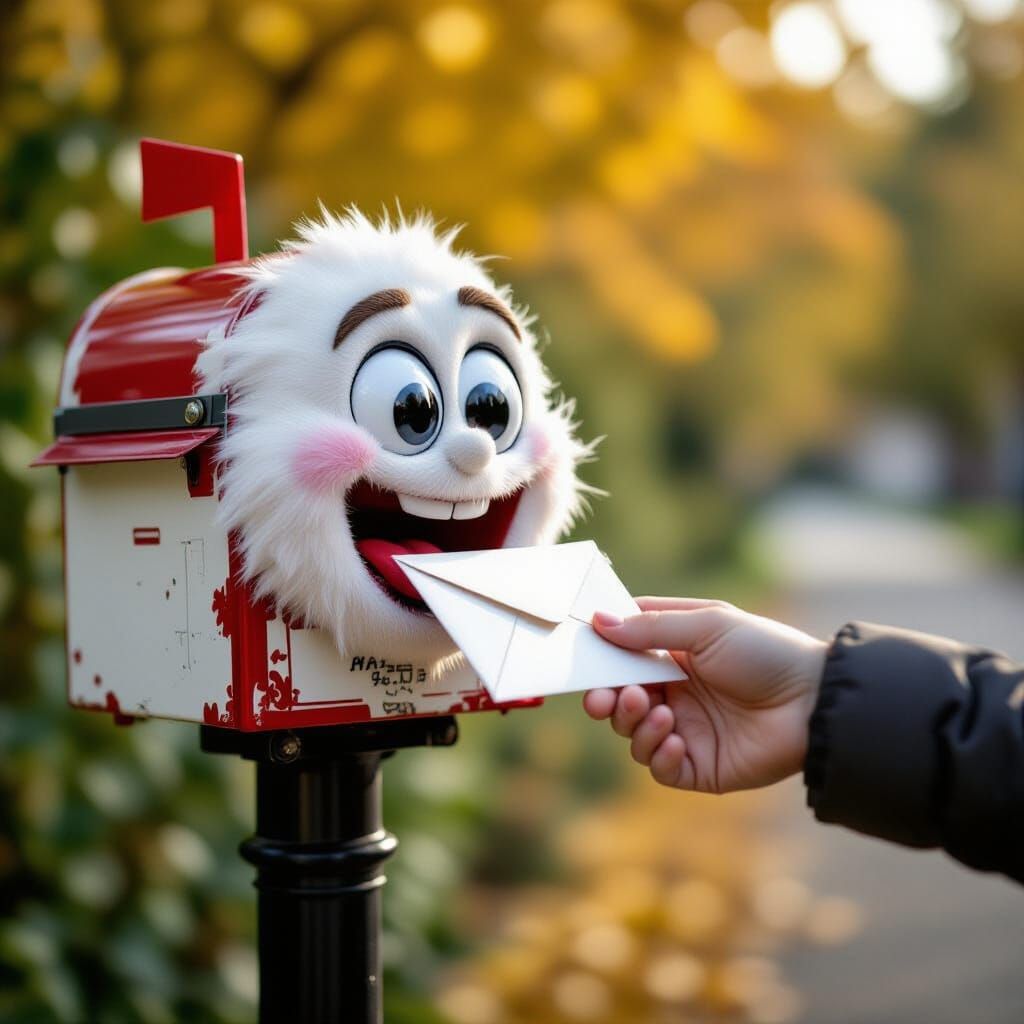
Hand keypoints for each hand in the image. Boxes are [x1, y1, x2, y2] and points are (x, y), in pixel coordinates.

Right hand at [583, 598, 826, 792]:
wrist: (814, 702)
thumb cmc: (765, 652)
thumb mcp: (708, 626)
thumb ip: (651, 628)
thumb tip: (598, 622)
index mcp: (674, 653)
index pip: (622, 652)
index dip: (600, 653)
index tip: (583, 651)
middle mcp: (675, 691)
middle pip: (618, 697)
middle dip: (604, 698)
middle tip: (604, 699)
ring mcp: (685, 729)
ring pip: (632, 733)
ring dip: (634, 724)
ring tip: (659, 713)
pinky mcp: (698, 765)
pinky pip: (659, 767)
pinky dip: (658, 754)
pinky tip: (675, 738)